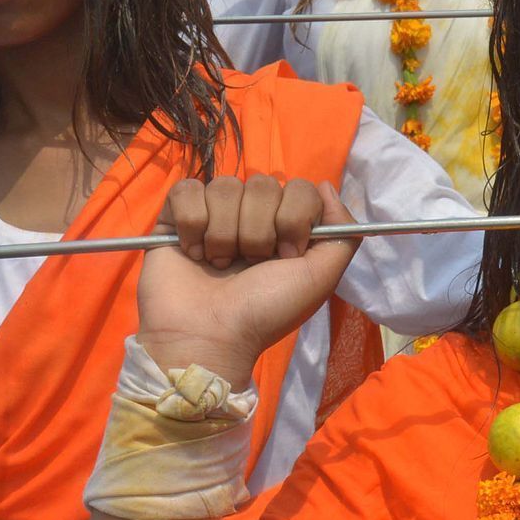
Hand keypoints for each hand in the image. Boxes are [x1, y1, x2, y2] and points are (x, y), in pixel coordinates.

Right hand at [135, 176, 360, 385]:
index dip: (293, 219)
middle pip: (262, 184)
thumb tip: (327, 186)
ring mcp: (213, 214)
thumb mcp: (321, 278)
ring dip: (224, 233)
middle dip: (258, 231)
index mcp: (285, 226)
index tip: (285, 255)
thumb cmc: (266, 311)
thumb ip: (344, 233)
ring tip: (219, 265)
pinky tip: (194, 253)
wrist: (210, 335)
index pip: (299, 188)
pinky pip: (187, 190)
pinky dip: (192, 224)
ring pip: (225, 186)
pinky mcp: (175, 217)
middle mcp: (251, 216)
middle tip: (249, 264)